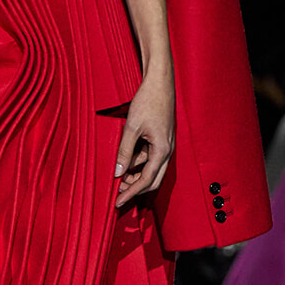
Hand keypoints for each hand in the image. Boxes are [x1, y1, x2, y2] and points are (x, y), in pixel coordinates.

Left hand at [115, 63, 174, 207]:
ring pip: (151, 170)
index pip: (147, 181)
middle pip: (153, 180)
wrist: (160, 82)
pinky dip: (138, 163)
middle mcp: (167, 151)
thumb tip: (118, 173)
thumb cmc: (148, 101)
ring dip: (136, 175)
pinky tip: (126, 161)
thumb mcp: (132, 127)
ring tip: (117, 176)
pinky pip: (151, 158)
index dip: (131, 193)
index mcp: (162, 150)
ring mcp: (166, 145)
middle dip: (135, 189)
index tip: (118, 202)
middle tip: (117, 193)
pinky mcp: (162, 140)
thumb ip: (125, 151)